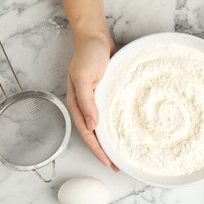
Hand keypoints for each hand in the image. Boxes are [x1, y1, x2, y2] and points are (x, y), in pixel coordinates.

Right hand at [66, 33, 118, 171]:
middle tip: (118, 165)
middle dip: (105, 151)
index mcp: (78, 105)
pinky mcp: (107, 95)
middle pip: (95, 134)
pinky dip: (116, 125)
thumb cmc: (88, 55)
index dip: (98, 151)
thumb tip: (93, 126)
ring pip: (103, 127)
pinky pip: (111, 114)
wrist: (96, 38)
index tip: (109, 164)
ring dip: (111, 141)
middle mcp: (87, 106)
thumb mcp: (84, 77)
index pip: (88, 134)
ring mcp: (97, 101)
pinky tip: (125, 131)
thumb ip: (86, 102)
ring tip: (122, 153)